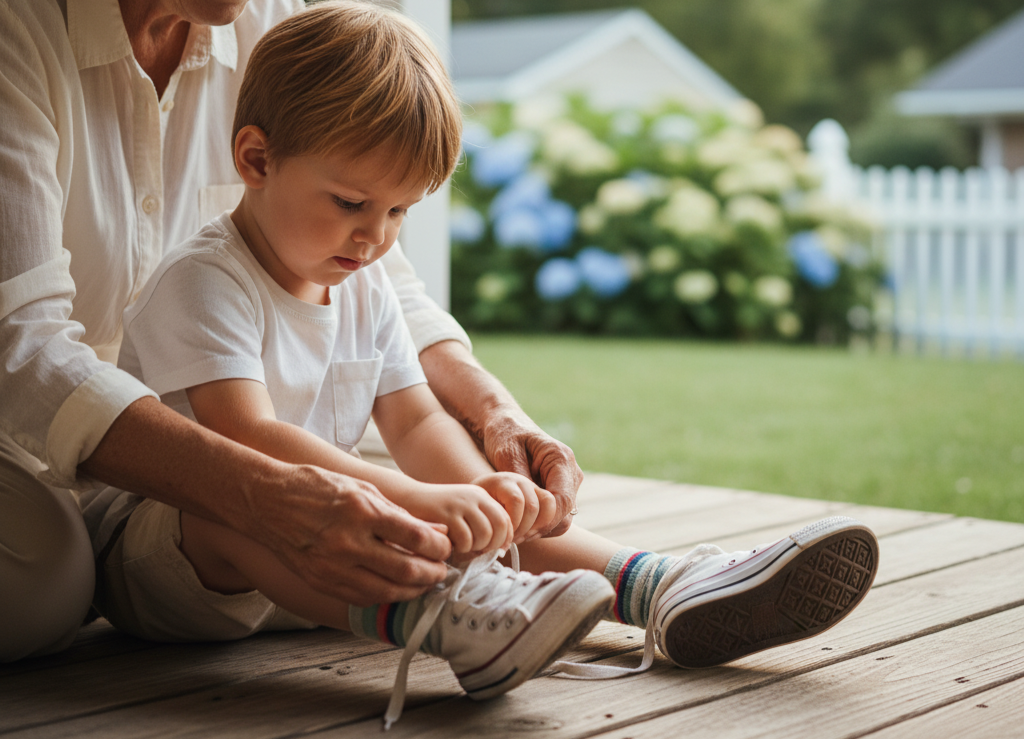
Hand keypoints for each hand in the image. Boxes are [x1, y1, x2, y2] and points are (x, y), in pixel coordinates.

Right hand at [246, 465, 452, 606]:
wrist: (268, 501)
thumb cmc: (318, 487)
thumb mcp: (363, 489)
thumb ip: (400, 514)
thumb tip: (435, 531)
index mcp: (362, 512)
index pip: (416, 538)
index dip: (439, 547)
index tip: (446, 548)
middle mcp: (349, 542)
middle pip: (406, 570)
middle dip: (432, 574)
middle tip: (441, 571)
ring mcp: (333, 566)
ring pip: (386, 591)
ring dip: (412, 591)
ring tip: (424, 583)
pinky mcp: (321, 582)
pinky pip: (362, 597)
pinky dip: (385, 595)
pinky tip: (395, 587)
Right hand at [403, 482, 512, 555]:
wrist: (408, 498)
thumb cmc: (437, 513)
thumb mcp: (463, 511)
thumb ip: (481, 523)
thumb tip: (501, 548)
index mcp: (481, 495)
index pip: (506, 519)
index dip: (505, 538)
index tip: (496, 550)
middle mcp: (475, 497)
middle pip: (500, 526)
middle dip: (493, 544)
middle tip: (479, 551)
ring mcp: (461, 504)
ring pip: (485, 534)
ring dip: (476, 547)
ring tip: (463, 547)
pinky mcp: (447, 514)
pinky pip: (465, 539)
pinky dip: (461, 548)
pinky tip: (451, 545)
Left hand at [481, 409, 582, 538]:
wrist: (506, 424)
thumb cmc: (504, 434)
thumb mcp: (506, 453)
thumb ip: (520, 479)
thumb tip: (530, 506)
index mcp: (561, 459)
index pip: (562, 501)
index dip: (542, 521)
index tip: (518, 529)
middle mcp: (571, 472)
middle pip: (564, 515)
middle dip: (538, 528)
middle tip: (511, 535)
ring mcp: (568, 484)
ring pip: (561, 520)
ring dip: (538, 529)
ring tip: (512, 530)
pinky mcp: (560, 492)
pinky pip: (556, 517)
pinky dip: (539, 525)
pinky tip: (518, 524)